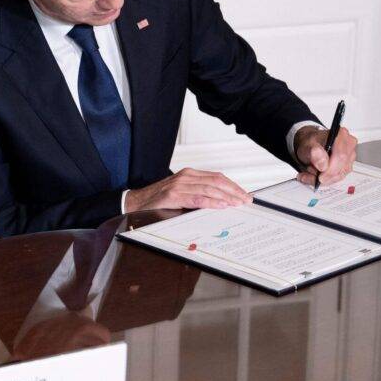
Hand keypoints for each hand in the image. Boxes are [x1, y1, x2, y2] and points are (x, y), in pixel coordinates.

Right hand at [124, 167, 251, 211]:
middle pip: (216, 182)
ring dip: (226, 197)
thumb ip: (197, 194)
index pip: (216, 177)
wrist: (135, 203)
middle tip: (246, 200)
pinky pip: (196, 198)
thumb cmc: (158, 200)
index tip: (244, 194)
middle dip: (234, 191)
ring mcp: (178, 185)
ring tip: (237, 204)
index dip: (232, 186)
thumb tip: (221, 202)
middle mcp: (185, 177)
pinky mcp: (172, 196)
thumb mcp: (181, 193)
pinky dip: (211, 202)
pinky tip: (221, 205)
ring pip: (209, 189)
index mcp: (188, 174)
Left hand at [294, 124, 357, 186]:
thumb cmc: (310, 143)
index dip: (331, 169)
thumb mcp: (306, 145)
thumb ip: (314, 153)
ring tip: (309, 173)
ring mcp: (350, 155)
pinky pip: (339, 177)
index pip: (341, 156)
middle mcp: (348, 144)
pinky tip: (315, 176)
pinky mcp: (347, 165)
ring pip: (340, 174)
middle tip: (310, 174)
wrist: (310, 145)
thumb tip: (323, 163)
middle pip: (342, 167)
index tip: (320, 176)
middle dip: (326, 175)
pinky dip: (326, 180)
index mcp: (340, 135)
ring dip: (324, 178)